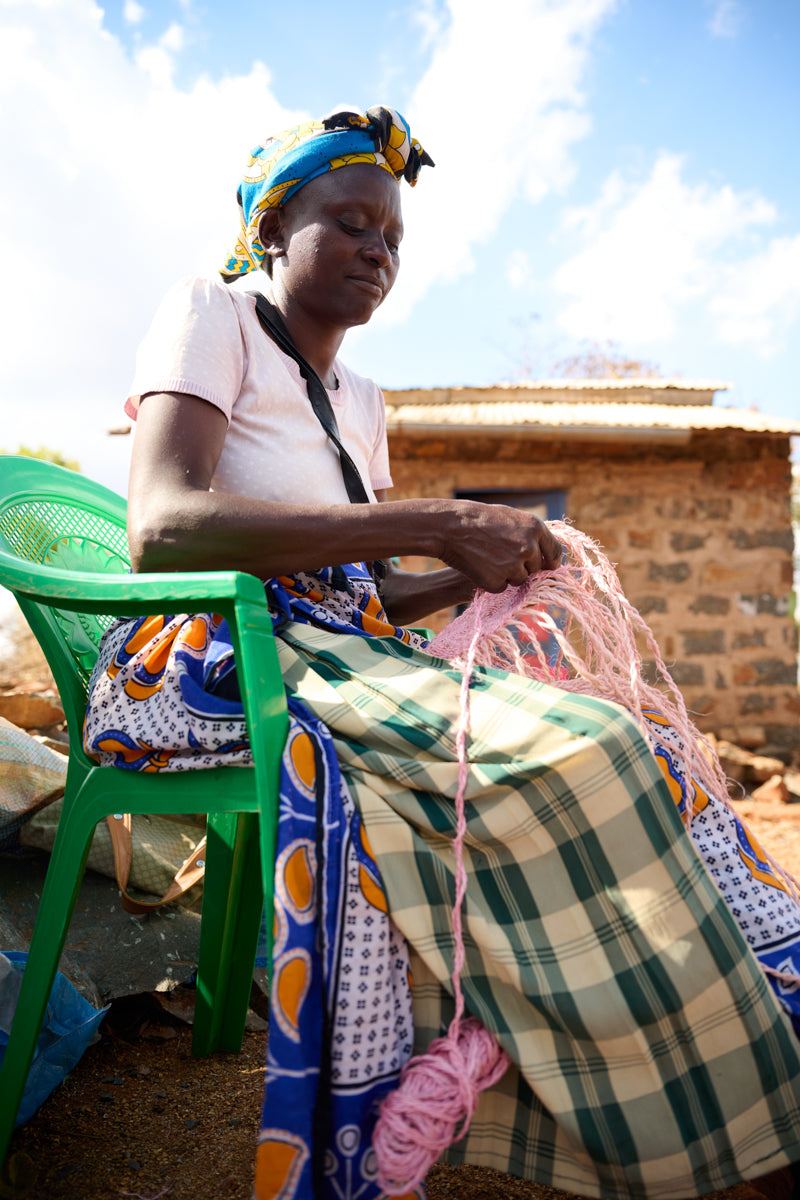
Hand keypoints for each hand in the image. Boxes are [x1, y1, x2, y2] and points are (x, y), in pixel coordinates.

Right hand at [437, 501, 562, 592]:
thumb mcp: (511, 517)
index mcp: (536, 528)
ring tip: (489, 559)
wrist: (451, 528)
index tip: (548, 567)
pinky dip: (492, 582)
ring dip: (508, 575)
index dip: (551, 562)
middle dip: (524, 568)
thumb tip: (545, 552)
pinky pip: (502, 588)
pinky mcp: (497, 581)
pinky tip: (480, 567)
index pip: (556, 552)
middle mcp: (529, 548)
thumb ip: (531, 534)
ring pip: (520, 580)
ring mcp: (513, 566)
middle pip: (536, 569)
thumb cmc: (480, 519)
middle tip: (503, 558)